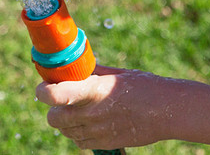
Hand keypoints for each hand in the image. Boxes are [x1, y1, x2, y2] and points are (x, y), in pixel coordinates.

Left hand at [35, 66, 172, 149]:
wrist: (166, 110)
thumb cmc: (142, 86)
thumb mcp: (114, 73)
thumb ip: (91, 72)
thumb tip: (73, 66)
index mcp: (92, 90)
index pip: (54, 95)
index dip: (43, 91)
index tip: (43, 87)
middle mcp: (91, 113)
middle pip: (53, 118)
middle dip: (53, 109)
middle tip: (62, 99)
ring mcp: (98, 131)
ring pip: (65, 131)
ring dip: (66, 122)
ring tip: (79, 110)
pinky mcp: (105, 143)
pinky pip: (79, 142)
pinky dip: (78, 134)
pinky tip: (89, 123)